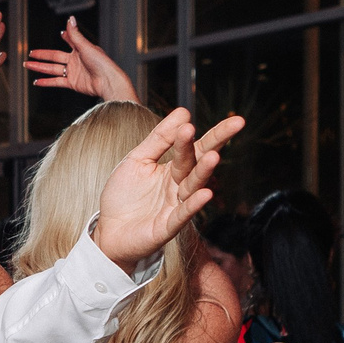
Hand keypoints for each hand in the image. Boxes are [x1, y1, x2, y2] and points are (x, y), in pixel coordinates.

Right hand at [26, 16, 137, 102]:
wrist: (107, 81)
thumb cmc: (102, 63)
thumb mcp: (86, 46)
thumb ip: (75, 34)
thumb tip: (70, 19)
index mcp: (80, 50)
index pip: (69, 41)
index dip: (65, 37)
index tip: (61, 33)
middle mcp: (75, 61)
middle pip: (54, 57)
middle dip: (42, 55)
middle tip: (31, 54)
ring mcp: (73, 72)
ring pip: (52, 69)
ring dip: (40, 67)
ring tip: (28, 65)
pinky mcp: (72, 83)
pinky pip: (56, 81)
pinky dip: (46, 81)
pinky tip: (38, 81)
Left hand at [92, 109, 244, 269]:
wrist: (108, 231)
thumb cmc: (123, 196)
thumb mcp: (137, 159)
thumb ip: (159, 139)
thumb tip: (183, 112)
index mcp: (173, 169)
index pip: (195, 147)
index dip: (213, 133)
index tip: (233, 118)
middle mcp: (179, 186)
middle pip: (199, 161)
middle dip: (216, 143)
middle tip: (235, 124)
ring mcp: (176, 205)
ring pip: (193, 185)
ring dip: (204, 171)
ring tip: (213, 156)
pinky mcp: (168, 226)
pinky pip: (183, 214)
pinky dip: (194, 204)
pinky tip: (206, 193)